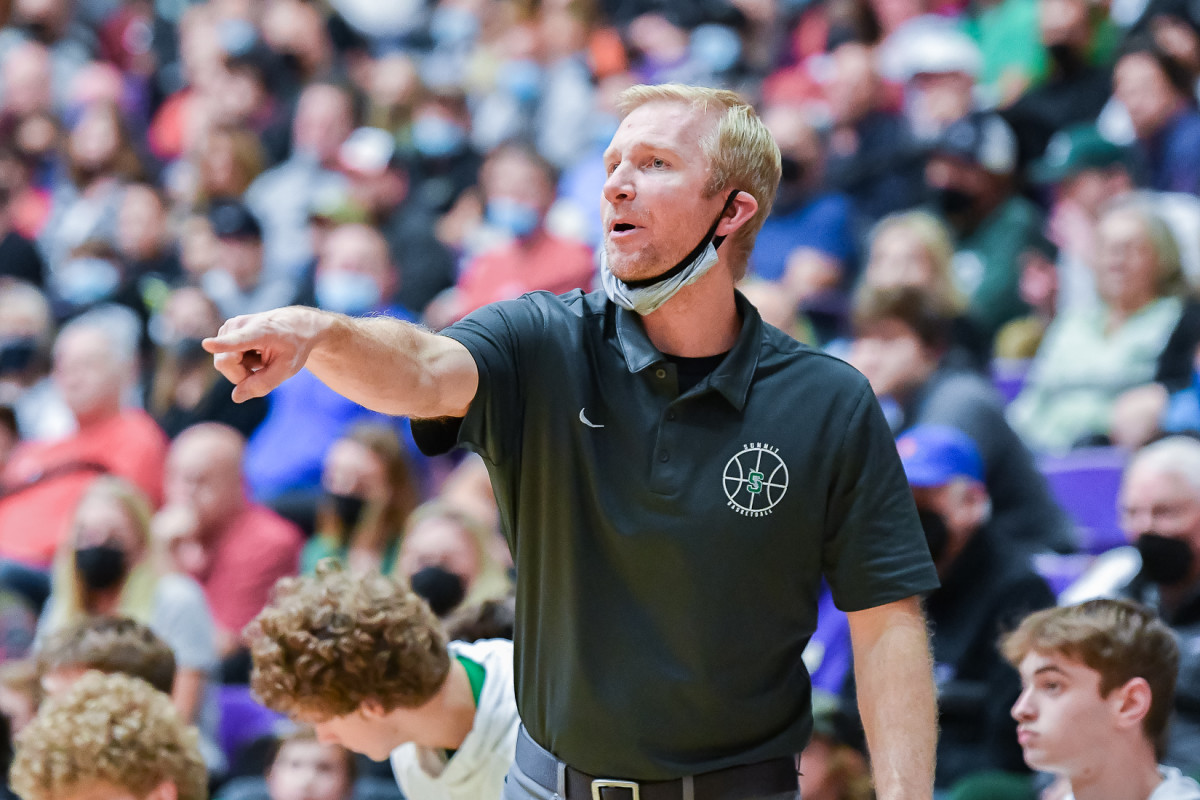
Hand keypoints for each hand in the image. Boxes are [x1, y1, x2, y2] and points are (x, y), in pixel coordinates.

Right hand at [202, 306, 325, 401]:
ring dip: (243, 369)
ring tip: (261, 356)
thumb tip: (236, 397)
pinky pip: (225, 360)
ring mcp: (228, 328)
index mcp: (259, 332)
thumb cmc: (293, 346)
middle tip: (264, 366)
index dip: (221, 344)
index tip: (206, 344)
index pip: (237, 340)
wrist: (296, 325)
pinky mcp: (223, 333)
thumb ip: (263, 384)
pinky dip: (240, 363)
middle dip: (242, 375)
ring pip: (223, 364)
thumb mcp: (287, 369)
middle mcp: (238, 325)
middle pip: (225, 364)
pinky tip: (254, 353)